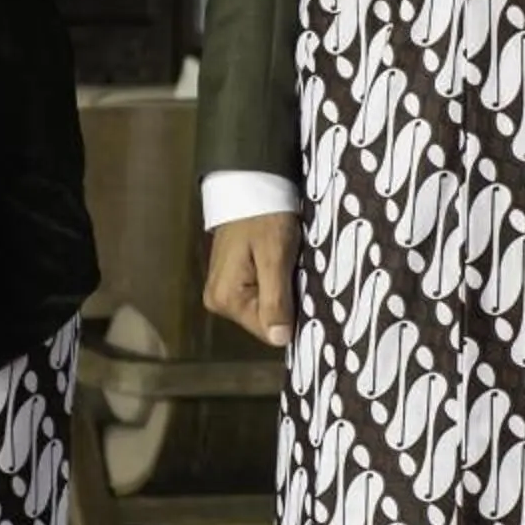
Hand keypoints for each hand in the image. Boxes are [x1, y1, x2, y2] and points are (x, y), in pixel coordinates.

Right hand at [202, 213, 295, 347]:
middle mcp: (219, 300)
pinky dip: (275, 281)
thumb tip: (281, 340)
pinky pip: (260, 292)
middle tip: (297, 270)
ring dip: (283, 289)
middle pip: (265, 319)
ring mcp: (224, 289)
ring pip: (265, 305)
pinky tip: (282, 262)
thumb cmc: (264, 216)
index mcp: (226, 299)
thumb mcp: (275, 256)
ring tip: (290, 263)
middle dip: (287, 299)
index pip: (267, 330)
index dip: (291, 313)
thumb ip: (276, 300)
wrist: (250, 184)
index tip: (305, 290)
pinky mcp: (232, 278)